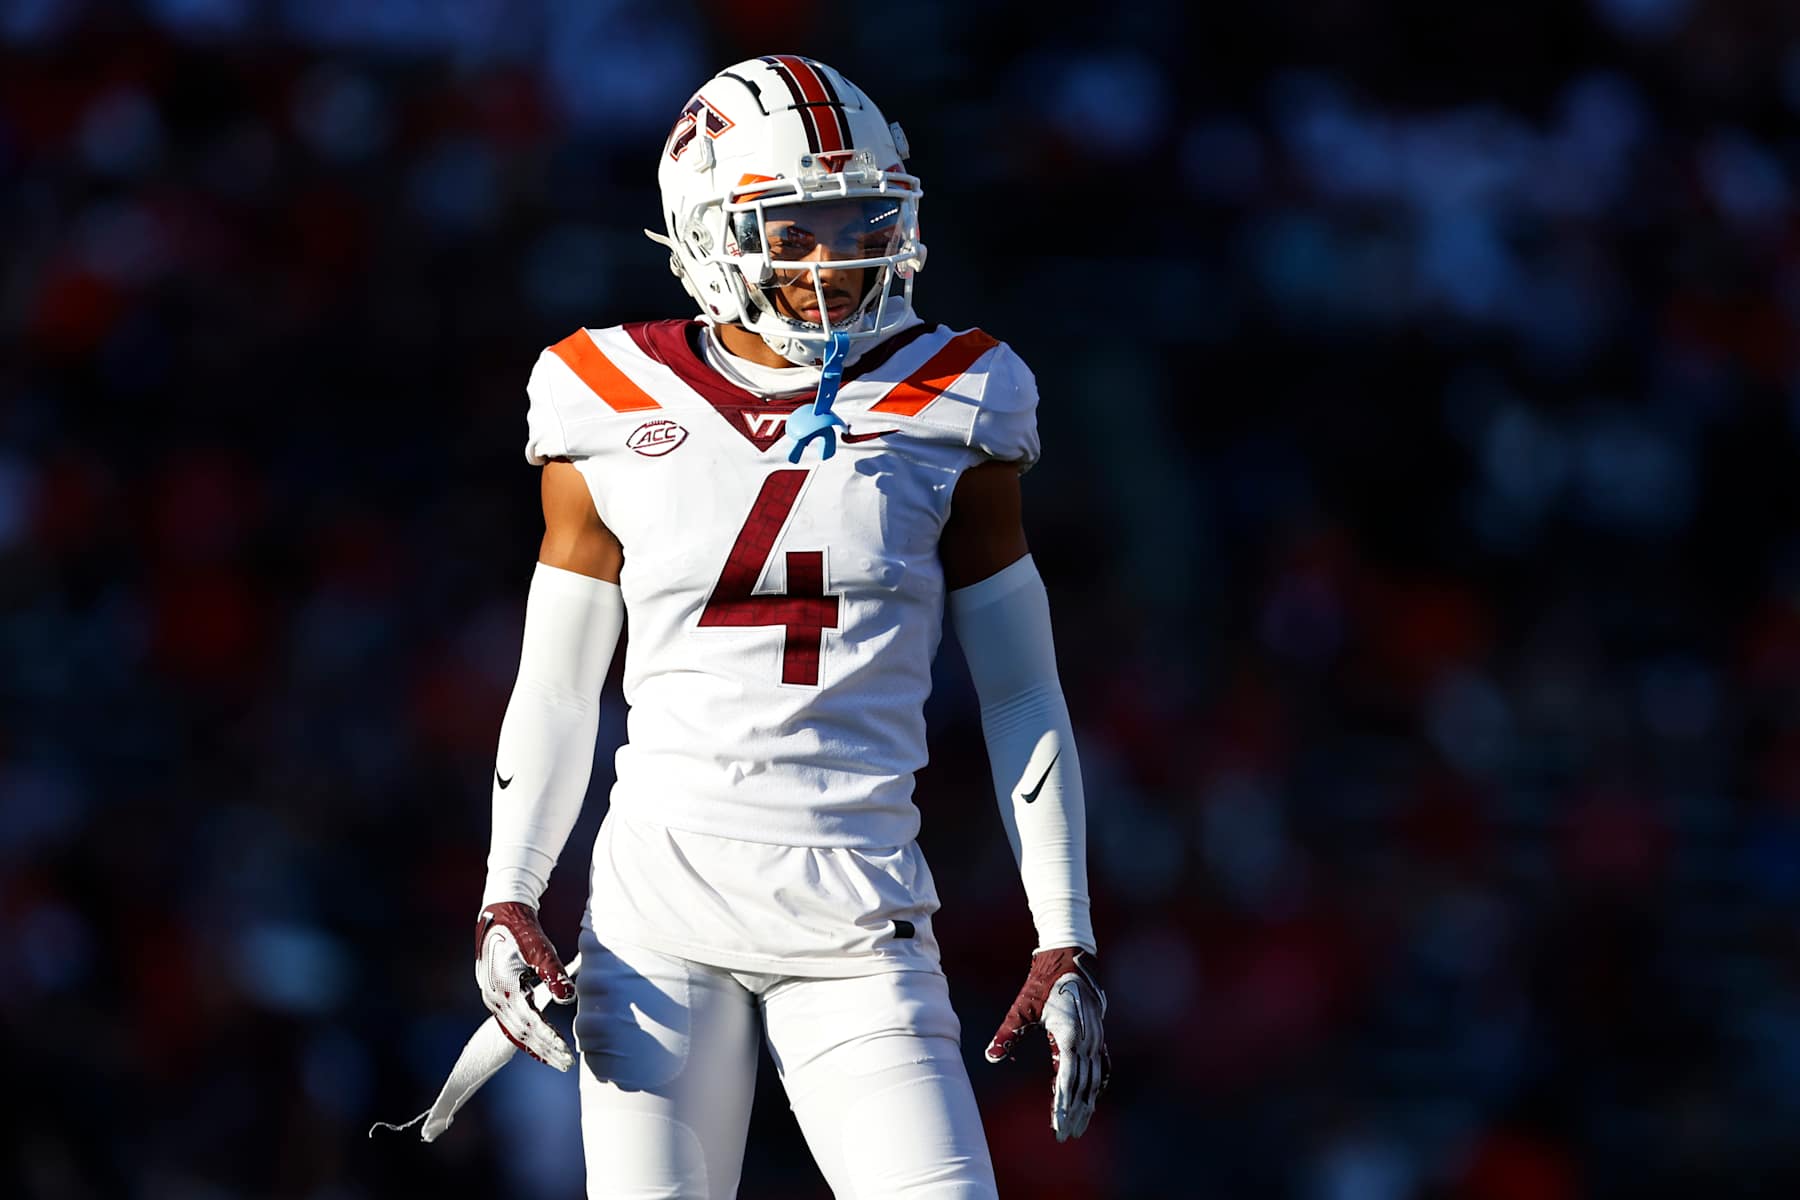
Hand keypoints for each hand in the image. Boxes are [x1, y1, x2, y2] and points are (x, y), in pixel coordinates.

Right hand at [474, 902, 575, 1070]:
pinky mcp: (497, 997)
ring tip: (559, 1060)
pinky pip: (511, 1024)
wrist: (499, 913)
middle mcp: (495, 998)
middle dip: (545, 1050)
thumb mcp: (539, 947)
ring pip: (515, 1032)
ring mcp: (493, 999)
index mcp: (504, 988)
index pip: (529, 1023)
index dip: (549, 1039)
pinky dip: (527, 1038)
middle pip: (521, 1033)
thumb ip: (552, 972)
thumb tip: (568, 998)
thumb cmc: (522, 929)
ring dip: (537, 1047)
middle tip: (567, 1064)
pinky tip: (542, 1047)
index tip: (567, 1052)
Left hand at [985, 947, 1110, 1140]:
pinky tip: (1093, 1099)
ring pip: (1095, 1079)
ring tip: (1078, 1126)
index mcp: (1068, 1035)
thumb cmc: (1044, 981)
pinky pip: (1102, 1066)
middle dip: (1075, 1113)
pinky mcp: (1097, 1034)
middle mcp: (1086, 1040)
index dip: (1062, 1105)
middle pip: (1083, 1086)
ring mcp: (1095, 1038)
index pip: (1067, 1080)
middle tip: (1065, 1136)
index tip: (1057, 1126)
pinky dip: (1098, 1085)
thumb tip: (990, 1056)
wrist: (1071, 957)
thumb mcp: (1023, 1007)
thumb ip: (1007, 1033)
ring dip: (1087, 1104)